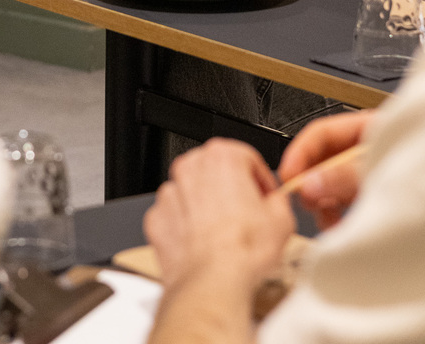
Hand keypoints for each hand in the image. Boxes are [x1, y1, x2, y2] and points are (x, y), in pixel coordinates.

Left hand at [144, 139, 294, 292]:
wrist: (212, 283)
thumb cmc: (242, 251)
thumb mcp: (282, 220)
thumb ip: (279, 201)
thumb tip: (275, 204)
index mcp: (222, 157)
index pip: (248, 158)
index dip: (261, 180)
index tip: (266, 196)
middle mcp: (191, 168)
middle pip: (217, 172)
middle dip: (232, 190)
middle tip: (248, 215)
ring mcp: (170, 192)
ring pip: (194, 192)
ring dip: (208, 207)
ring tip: (227, 234)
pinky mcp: (157, 217)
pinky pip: (176, 215)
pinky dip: (188, 226)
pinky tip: (205, 244)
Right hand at [278, 111, 371, 228]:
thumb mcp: (377, 168)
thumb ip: (344, 175)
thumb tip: (310, 183)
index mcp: (363, 130)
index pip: (319, 134)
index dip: (299, 154)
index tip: (287, 176)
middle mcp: (361, 150)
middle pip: (321, 161)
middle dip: (311, 183)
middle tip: (305, 199)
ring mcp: (364, 174)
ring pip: (329, 186)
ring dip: (323, 205)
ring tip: (325, 218)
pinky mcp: (368, 197)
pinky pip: (342, 205)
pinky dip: (336, 217)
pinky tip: (337, 227)